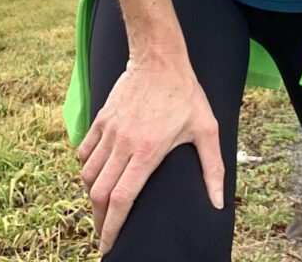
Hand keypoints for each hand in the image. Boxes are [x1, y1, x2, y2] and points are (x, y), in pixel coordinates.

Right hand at [77, 55, 224, 254]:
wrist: (160, 58)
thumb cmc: (185, 93)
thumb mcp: (207, 128)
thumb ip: (213, 168)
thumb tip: (217, 203)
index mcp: (148, 150)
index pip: (122, 199)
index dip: (113, 227)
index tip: (110, 245)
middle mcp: (123, 143)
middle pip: (100, 193)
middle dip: (100, 220)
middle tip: (105, 233)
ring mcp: (110, 130)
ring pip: (88, 175)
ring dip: (92, 195)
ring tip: (102, 207)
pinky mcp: (101, 118)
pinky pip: (83, 152)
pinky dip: (85, 169)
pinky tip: (95, 175)